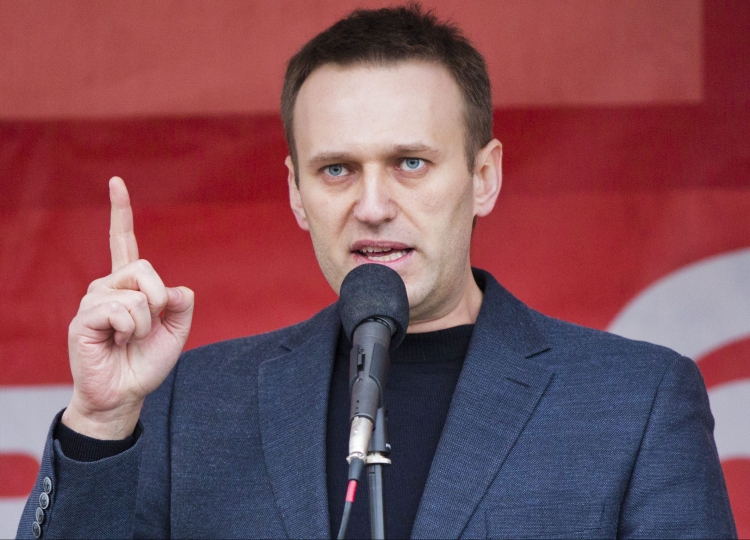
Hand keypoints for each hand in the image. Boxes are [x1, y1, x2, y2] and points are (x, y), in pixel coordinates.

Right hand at [62, 177, 194, 438]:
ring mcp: (93, 300)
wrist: (126, 393)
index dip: (120, 212)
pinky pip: (122, 311)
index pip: (124, 242)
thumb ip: (181, 304)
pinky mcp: (84, 318)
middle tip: (148, 327)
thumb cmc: (146, 362)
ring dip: (144, 323)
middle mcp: (107, 286)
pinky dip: (130, 330)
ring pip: (137, 295)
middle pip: (145, 269)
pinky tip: (117, 342)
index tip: (116, 182)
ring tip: (129, 339)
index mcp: (128, 285)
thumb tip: (173, 289)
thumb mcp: (176, 331)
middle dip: (159, 300)